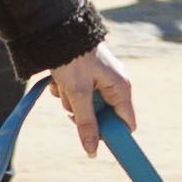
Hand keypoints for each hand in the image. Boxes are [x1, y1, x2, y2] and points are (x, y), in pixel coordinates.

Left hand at [45, 40, 135, 155]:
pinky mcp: (83, 76)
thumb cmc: (72, 59)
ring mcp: (98, 80)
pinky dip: (63, 90)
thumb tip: (92, 151)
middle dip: (82, 113)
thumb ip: (86, 123)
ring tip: (63, 84)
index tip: (95, 143)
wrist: (55, 30)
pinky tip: (57, 79)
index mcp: (121, 88)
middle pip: (101, 116)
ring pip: (84, 106)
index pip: (126, 122)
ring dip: (69, 99)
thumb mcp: (78, 93)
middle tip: (71, 104)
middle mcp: (113, 84)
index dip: (112, 134)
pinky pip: (74, 94)